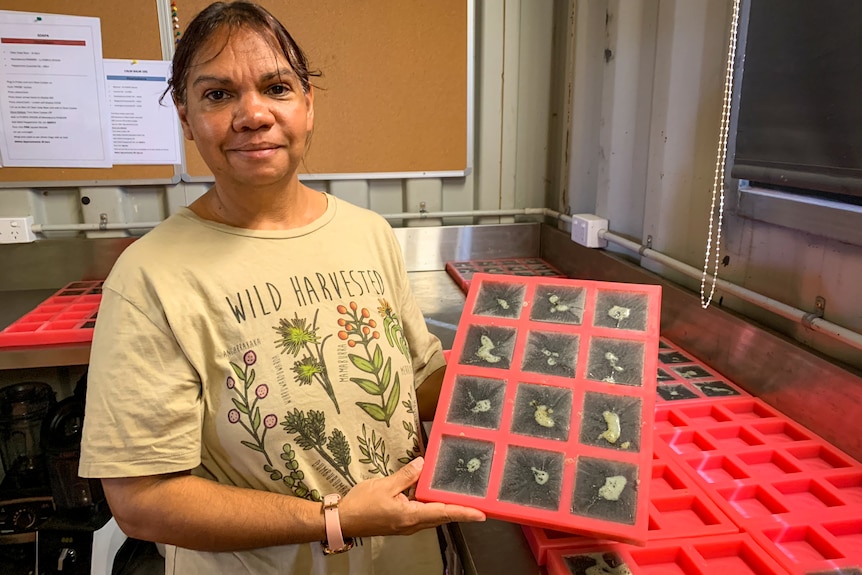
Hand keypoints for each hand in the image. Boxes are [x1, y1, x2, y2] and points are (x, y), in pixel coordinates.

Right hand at [338, 457, 485, 537]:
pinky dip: (432, 505)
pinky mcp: (401, 522)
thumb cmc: (361, 505)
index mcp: (410, 516)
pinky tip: (432, 494)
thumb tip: (423, 464)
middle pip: (441, 516)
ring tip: (461, 496)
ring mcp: (407, 525)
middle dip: (459, 509)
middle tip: (476, 500)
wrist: (342, 520)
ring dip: (446, 507)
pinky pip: (422, 514)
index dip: (464, 512)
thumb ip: (406, 475)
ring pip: (432, 515)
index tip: (482, 513)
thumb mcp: (384, 485)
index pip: (443, 513)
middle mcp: (412, 524)